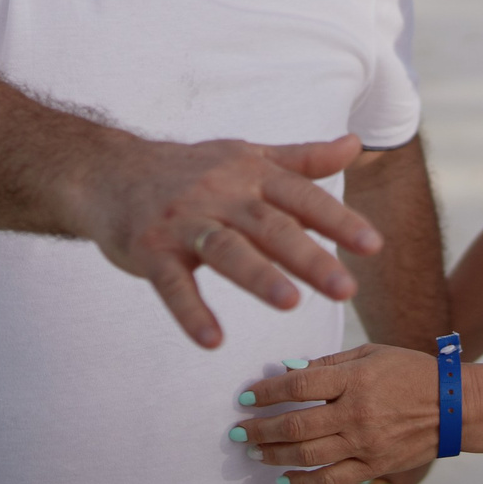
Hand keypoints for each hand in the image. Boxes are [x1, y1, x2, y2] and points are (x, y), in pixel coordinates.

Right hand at [68, 134, 380, 348]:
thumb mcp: (249, 156)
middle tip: (345, 288)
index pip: (302, 197)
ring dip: (258, 276)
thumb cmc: (191, 169)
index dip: (339, 220)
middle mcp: (221, 194)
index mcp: (251, 174)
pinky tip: (213, 340)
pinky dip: (191, 311)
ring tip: (291, 303)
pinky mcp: (150, 250)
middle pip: (270, 226)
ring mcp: (184, 222)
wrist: (110, 170)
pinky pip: (172, 283)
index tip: (373, 247)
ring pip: (226, 249)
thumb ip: (303, 159)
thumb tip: (356, 144)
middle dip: (309, 257)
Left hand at [239, 343, 442, 483]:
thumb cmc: (412, 372)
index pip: (297, 386)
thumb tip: (290, 371)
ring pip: (307, 456)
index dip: (266, 392)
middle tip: (237, 432)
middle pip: (295, 425)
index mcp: (354, 379)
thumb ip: (330, 362)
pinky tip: (286, 480)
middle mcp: (355, 413)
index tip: (245, 397)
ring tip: (255, 453)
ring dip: (274, 456)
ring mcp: (364, 443)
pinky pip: (331, 481)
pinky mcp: (373, 466)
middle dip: (260, 429)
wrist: (454, 406)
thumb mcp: (373, 353)